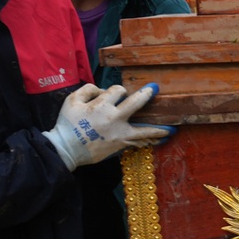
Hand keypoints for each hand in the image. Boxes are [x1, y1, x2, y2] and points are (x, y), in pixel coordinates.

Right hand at [43, 83, 173, 168]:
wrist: (66, 149)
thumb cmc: (67, 123)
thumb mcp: (72, 100)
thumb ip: (88, 90)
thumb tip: (103, 89)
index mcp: (101, 106)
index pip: (117, 91)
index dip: (117, 90)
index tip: (114, 94)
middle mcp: (114, 119)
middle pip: (136, 104)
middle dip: (146, 95)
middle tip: (155, 89)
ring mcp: (119, 134)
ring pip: (144, 130)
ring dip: (158, 129)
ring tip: (172, 129)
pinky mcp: (120, 145)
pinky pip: (138, 142)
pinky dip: (148, 141)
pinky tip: (158, 140)